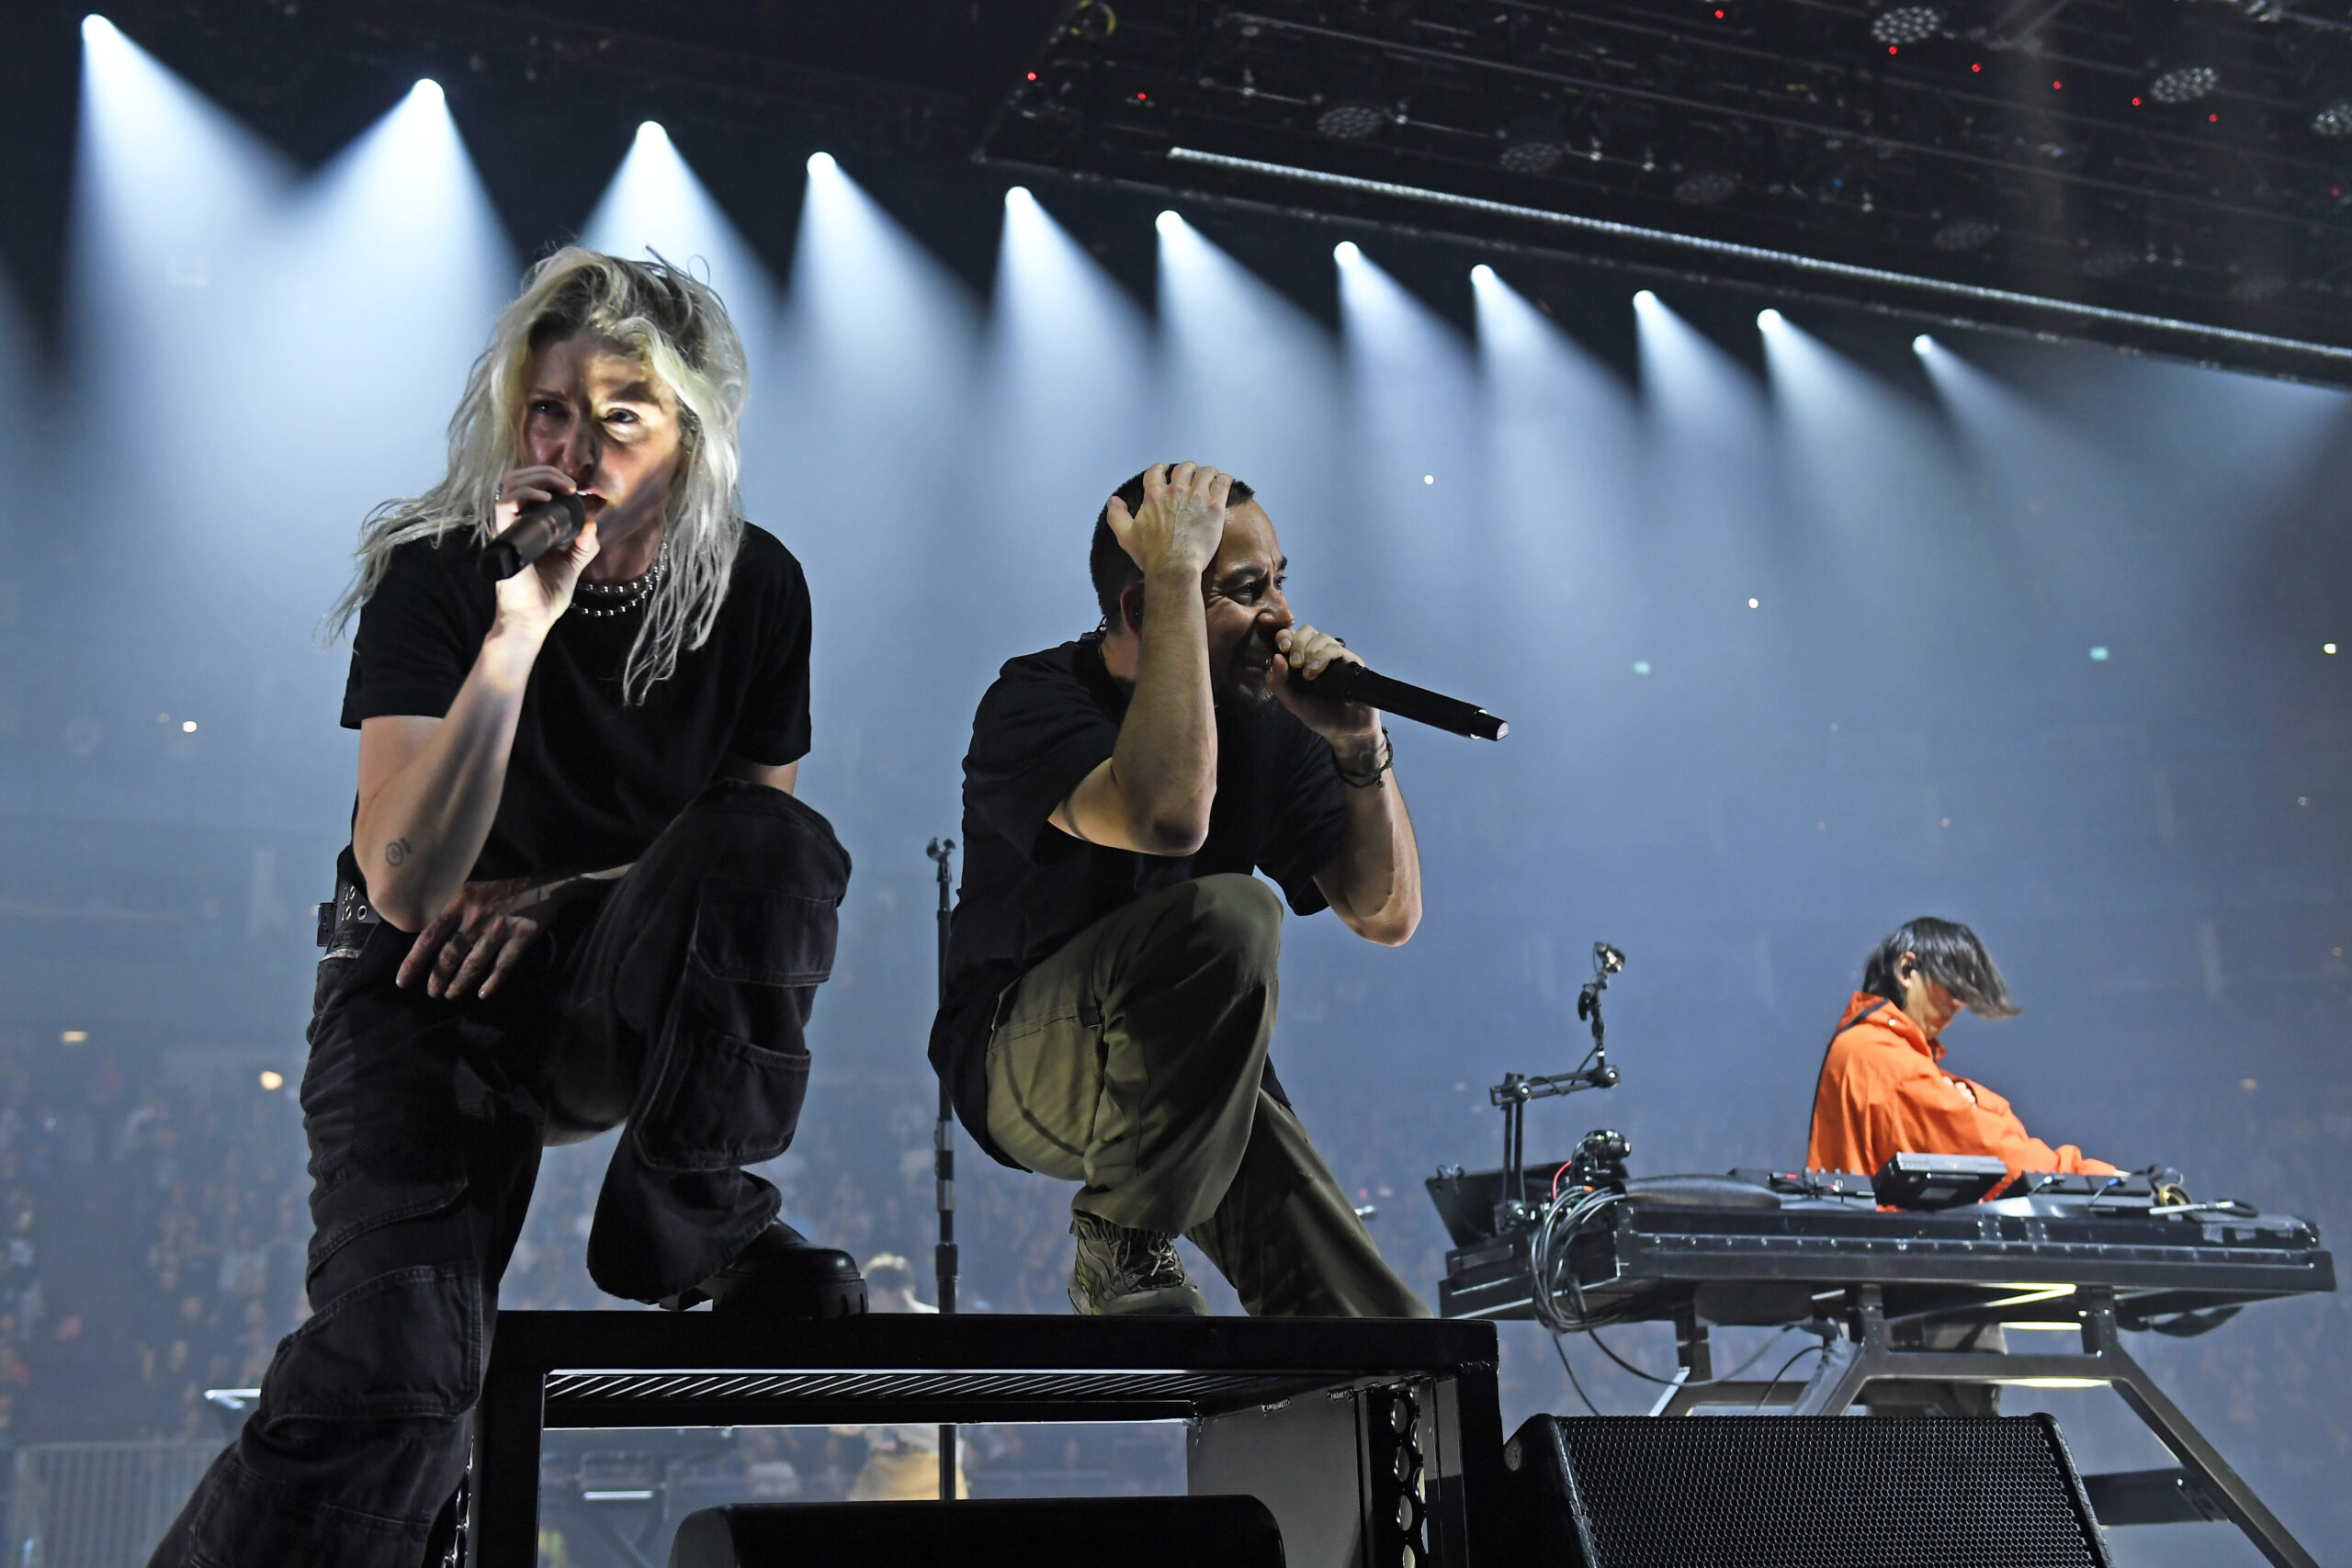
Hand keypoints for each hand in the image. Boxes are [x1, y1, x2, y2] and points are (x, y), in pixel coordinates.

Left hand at [396, 876, 555, 999]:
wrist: (545, 884)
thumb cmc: (502, 888)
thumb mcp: (470, 889)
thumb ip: (450, 908)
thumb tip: (421, 933)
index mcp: (459, 901)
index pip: (428, 936)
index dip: (413, 962)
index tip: (402, 981)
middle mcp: (476, 916)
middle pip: (449, 955)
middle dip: (438, 978)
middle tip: (432, 993)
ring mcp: (499, 927)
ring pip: (473, 964)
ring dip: (459, 984)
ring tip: (451, 995)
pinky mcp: (522, 936)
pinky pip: (503, 965)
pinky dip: (492, 982)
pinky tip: (483, 994)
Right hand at [489, 466, 599, 641]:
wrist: (532, 620)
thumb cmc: (545, 597)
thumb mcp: (571, 566)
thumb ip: (584, 547)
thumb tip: (592, 524)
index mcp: (530, 527)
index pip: (531, 487)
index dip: (551, 479)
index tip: (576, 488)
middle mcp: (516, 524)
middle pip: (519, 478)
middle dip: (546, 472)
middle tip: (570, 484)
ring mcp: (508, 529)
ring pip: (511, 484)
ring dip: (538, 477)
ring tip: (562, 488)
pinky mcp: (504, 538)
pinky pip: (504, 504)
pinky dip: (525, 494)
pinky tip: (546, 500)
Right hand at [1104, 462, 1231, 580]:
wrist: (1175, 568)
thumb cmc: (1151, 555)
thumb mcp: (1125, 535)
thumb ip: (1116, 515)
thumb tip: (1113, 500)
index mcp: (1154, 494)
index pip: (1156, 470)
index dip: (1162, 470)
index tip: (1167, 473)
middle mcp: (1176, 490)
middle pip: (1184, 467)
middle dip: (1188, 471)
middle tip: (1192, 479)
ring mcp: (1197, 496)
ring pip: (1206, 471)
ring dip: (1208, 474)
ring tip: (1210, 480)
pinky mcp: (1215, 506)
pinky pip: (1223, 482)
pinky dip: (1224, 480)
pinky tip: (1223, 484)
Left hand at [1271, 624, 1380, 747]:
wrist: (1346, 730)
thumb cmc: (1319, 715)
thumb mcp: (1292, 702)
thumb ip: (1278, 683)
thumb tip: (1276, 658)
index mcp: (1300, 660)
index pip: (1291, 636)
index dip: (1285, 636)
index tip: (1282, 648)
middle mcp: (1317, 654)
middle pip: (1306, 630)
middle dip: (1298, 643)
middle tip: (1296, 663)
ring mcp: (1335, 656)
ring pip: (1322, 637)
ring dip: (1311, 651)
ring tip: (1309, 674)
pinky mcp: (1351, 661)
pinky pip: (1336, 648)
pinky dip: (1324, 656)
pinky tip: (1317, 671)